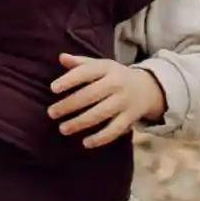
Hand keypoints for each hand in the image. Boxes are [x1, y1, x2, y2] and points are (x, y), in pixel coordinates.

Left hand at [51, 56, 166, 148]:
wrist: (148, 88)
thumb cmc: (114, 76)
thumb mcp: (100, 65)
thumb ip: (80, 63)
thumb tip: (61, 57)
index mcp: (106, 68)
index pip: (86, 72)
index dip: (69, 80)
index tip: (53, 88)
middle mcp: (116, 84)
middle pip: (90, 95)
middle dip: (69, 105)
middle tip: (51, 113)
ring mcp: (124, 102)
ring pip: (100, 114)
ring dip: (80, 123)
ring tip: (63, 129)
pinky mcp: (131, 118)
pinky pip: (115, 130)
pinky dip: (101, 138)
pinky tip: (86, 143)